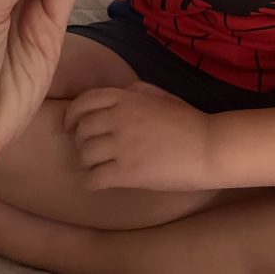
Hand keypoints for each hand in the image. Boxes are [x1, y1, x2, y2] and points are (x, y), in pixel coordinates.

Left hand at [64, 81, 213, 190]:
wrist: (207, 146)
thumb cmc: (186, 120)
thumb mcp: (159, 95)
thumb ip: (134, 92)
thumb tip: (116, 96)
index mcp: (127, 97)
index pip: (85, 101)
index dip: (71, 114)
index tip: (68, 125)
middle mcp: (120, 118)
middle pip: (81, 129)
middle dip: (79, 140)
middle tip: (86, 149)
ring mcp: (122, 145)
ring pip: (84, 154)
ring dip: (84, 162)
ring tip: (93, 166)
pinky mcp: (127, 172)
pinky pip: (94, 178)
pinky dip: (89, 181)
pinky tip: (96, 182)